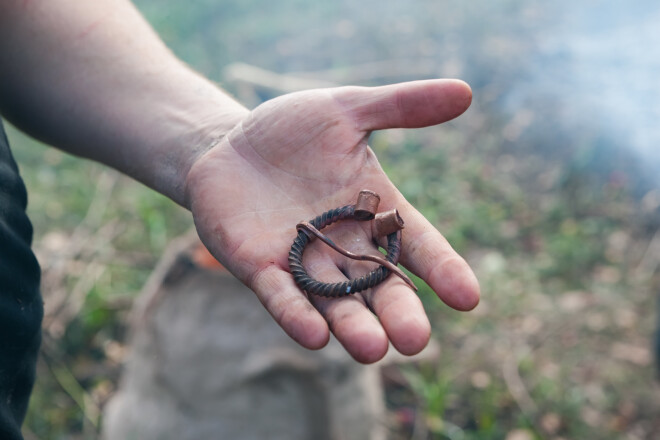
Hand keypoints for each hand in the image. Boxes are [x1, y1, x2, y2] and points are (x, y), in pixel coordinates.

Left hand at [184, 79, 479, 362]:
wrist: (230, 143)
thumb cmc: (292, 131)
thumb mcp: (346, 110)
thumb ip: (401, 106)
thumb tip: (465, 92)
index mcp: (374, 212)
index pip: (417, 246)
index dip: (442, 270)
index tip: (468, 297)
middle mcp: (346, 247)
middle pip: (379, 288)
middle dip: (397, 314)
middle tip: (415, 341)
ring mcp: (303, 262)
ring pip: (334, 302)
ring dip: (352, 327)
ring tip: (372, 349)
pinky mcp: (261, 267)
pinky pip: (282, 296)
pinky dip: (296, 314)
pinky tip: (314, 335)